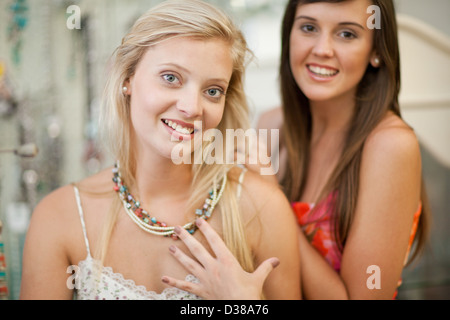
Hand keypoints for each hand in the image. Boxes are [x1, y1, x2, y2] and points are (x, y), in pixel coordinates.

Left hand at [161, 218, 279, 299]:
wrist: (240, 310)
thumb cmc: (249, 295)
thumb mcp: (258, 279)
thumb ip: (266, 267)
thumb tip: (277, 260)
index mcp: (227, 261)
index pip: (215, 240)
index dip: (206, 229)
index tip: (198, 220)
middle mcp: (213, 267)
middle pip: (197, 249)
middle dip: (186, 238)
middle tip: (176, 228)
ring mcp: (205, 279)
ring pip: (189, 264)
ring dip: (179, 255)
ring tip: (170, 247)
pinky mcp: (201, 291)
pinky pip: (185, 286)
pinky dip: (174, 282)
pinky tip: (163, 278)